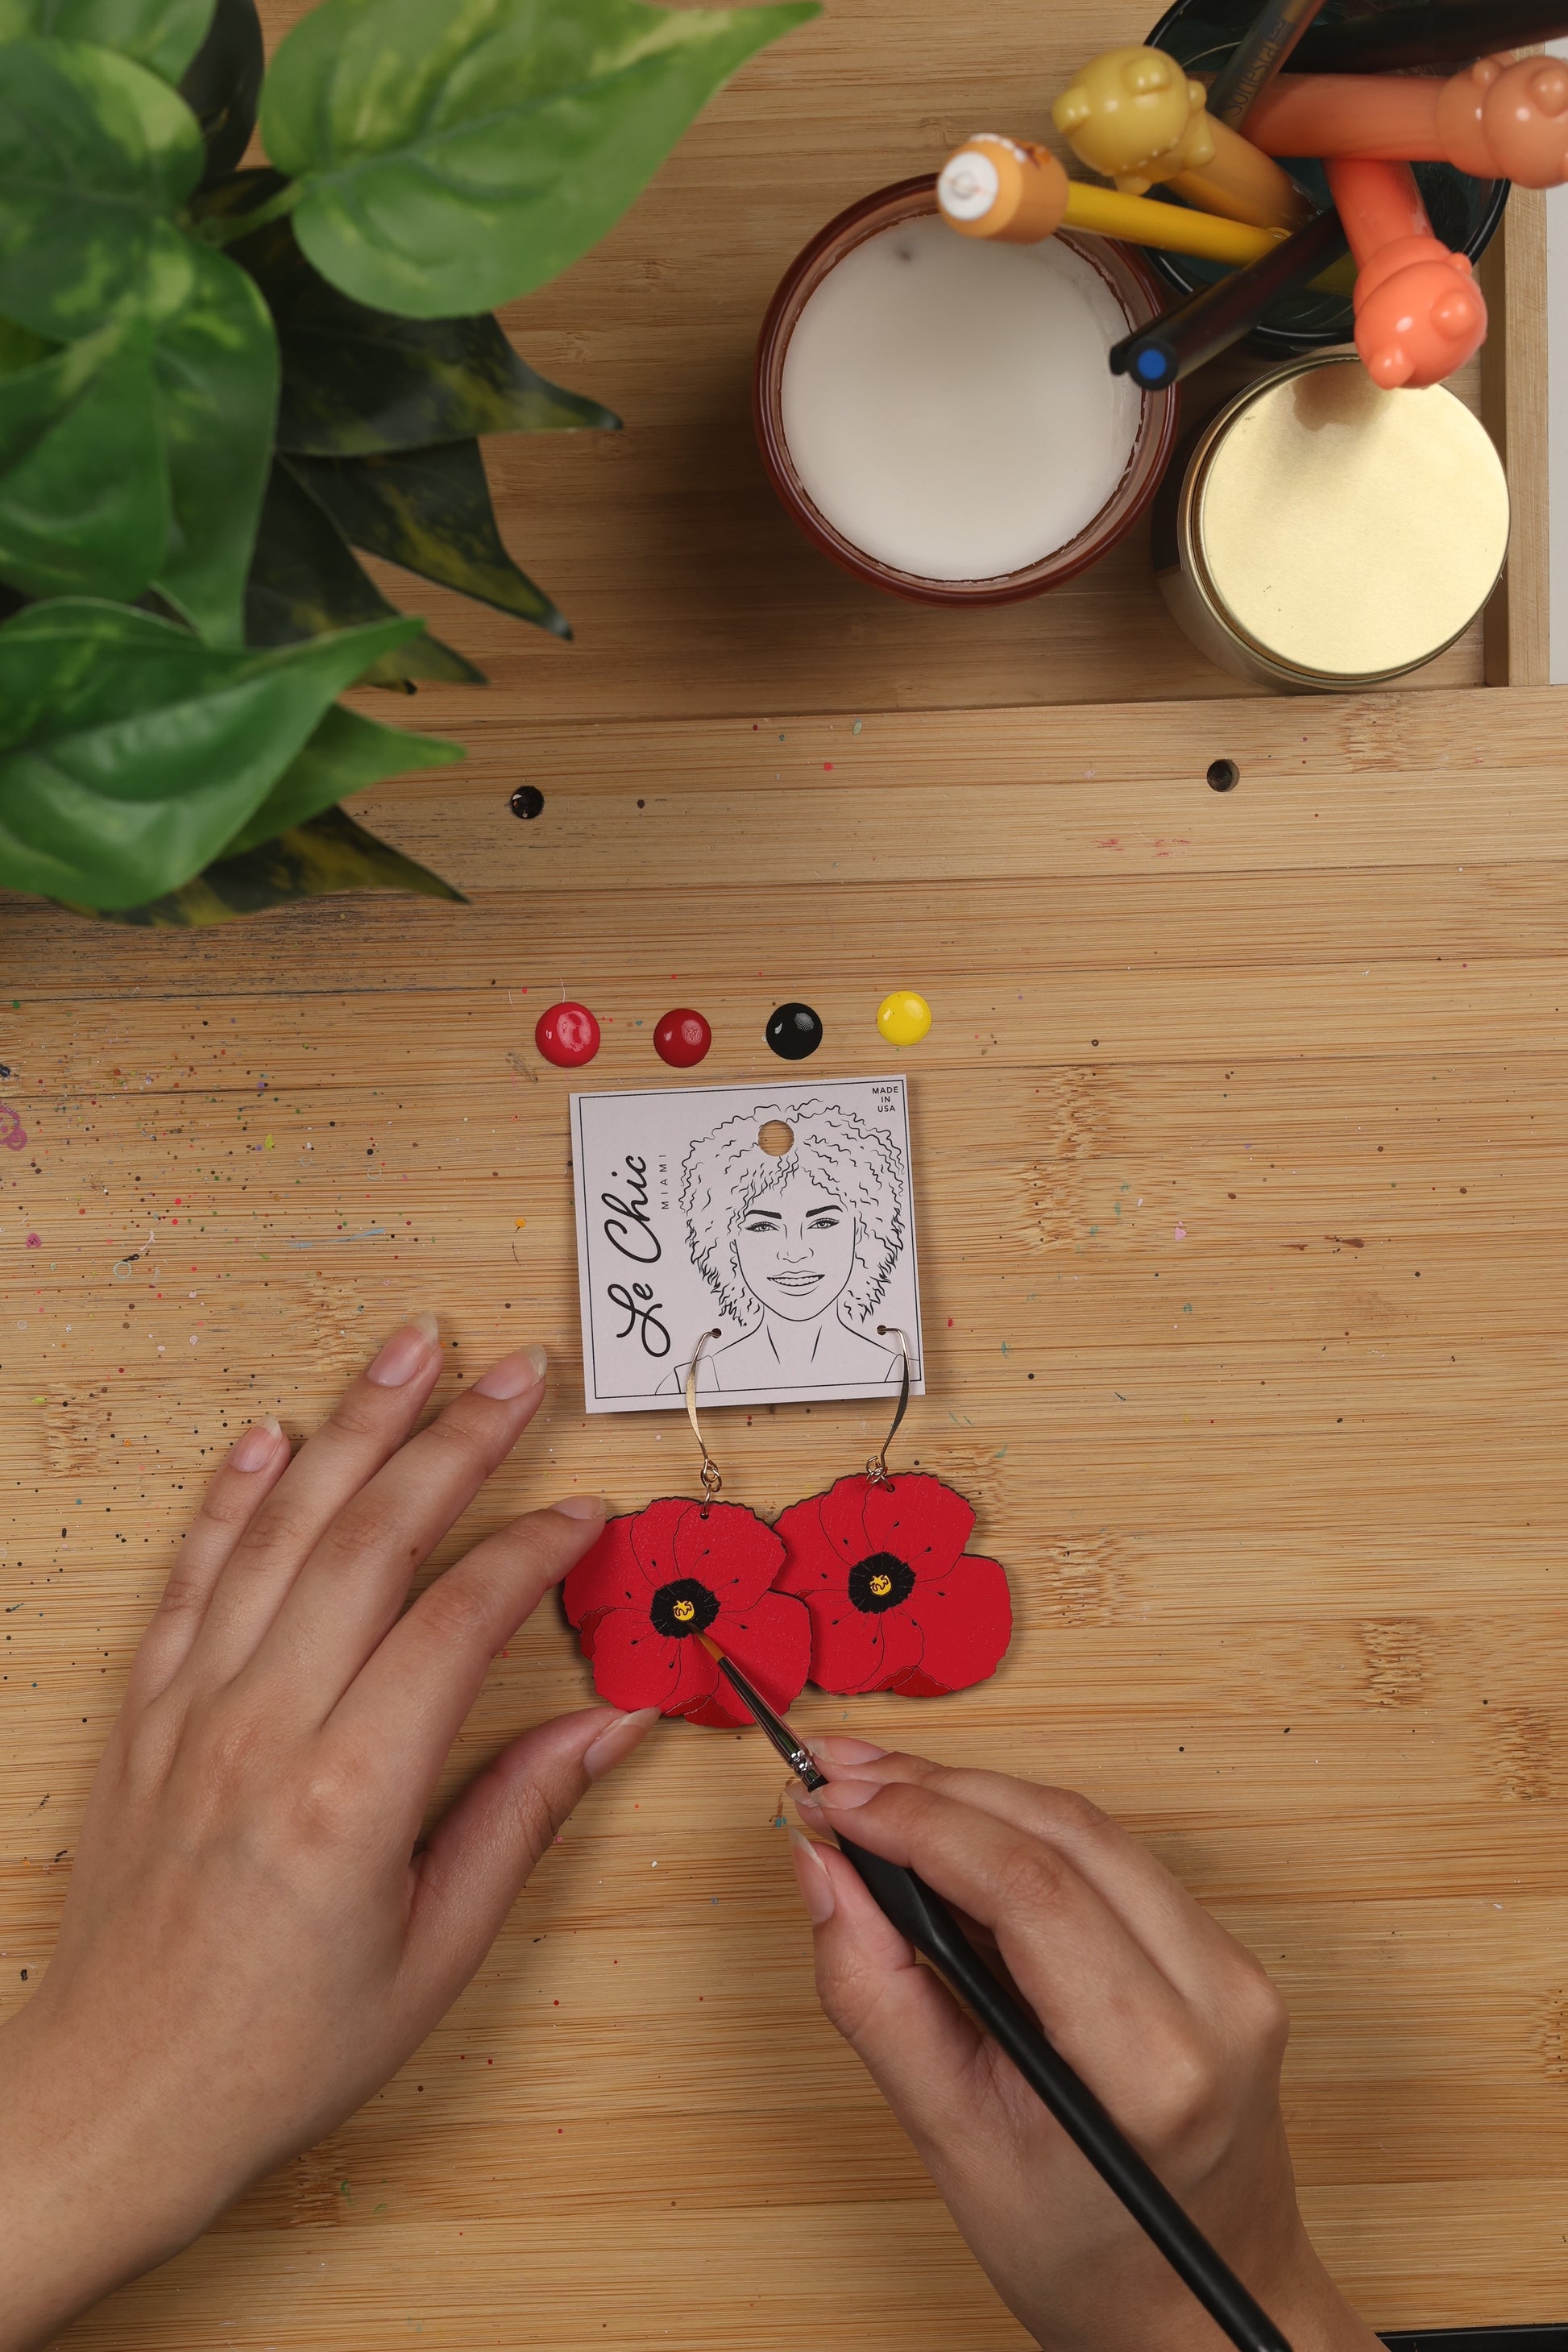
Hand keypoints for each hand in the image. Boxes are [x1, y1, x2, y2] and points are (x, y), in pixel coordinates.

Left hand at [0, 1319, 655, 2351]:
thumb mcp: (433, 1955)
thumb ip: (519, 1819)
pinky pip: (189, 1576)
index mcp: (351, 1792)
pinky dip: (229, 1498)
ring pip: (280, 1527)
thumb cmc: (277, 2049)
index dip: (535, 1547)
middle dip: (454, 1437)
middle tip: (514, 1370)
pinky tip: (268, 1437)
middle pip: (372, 1535)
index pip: (461, 1615)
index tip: (586, 1512)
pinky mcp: (143, 1712)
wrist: (115, 2097)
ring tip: (408, 1349)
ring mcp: (192, 1707)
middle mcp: (265, 1726)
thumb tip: (610, 1726)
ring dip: (350, 1426)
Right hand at [791, 1746, 1381, 2351]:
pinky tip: (948, 1824)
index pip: (1029, 1887)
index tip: (832, 1799)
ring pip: (1087, 1827)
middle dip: (934, 1788)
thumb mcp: (953, 2145)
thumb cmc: (1088, 2257)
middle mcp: (1218, 1997)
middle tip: (837, 1776)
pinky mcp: (1221, 1950)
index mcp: (1155, 2065)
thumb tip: (824, 1872)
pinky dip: (1019, 1829)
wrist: (1199, 2313)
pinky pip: (1110, 1855)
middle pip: (1061, 1833)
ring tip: (874, 1788)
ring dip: (972, 1794)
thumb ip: (877, 1998)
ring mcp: (1233, 1966)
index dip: (918, 1821)